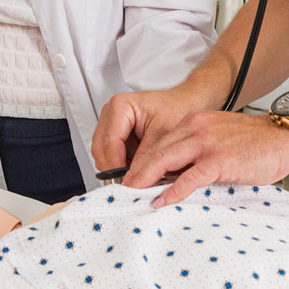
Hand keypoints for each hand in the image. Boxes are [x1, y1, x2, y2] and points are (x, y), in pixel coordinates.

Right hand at [91, 86, 207, 173]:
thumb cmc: (178, 109)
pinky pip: (110, 155)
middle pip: (100, 150)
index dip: (116, 167)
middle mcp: (111, 112)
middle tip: (131, 184)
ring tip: (138, 176)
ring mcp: (111, 122)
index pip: (109, 144)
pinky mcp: (115, 133)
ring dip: (118, 168)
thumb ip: (147, 158)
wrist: (187, 103)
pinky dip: (122, 164)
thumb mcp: (164, 135)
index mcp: (121, 106)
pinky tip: (137, 168)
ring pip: (102, 154)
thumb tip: (134, 181)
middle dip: (115, 169)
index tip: (127, 184)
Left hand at [122, 111, 288, 206]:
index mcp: (194, 123)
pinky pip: (190, 177)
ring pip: (166, 160)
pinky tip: (162, 200)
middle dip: (136, 171)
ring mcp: (207, 143)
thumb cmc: (254, 141)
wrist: (283, 136)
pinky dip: (172, 190)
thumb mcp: (217, 137)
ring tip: (132, 195)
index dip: (141, 161)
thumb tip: (173, 174)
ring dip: (146, 179)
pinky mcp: (220, 159)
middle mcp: (196, 129)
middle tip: (121, 189)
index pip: (159, 142)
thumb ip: (196, 150)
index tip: (130, 177)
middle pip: (156, 150)